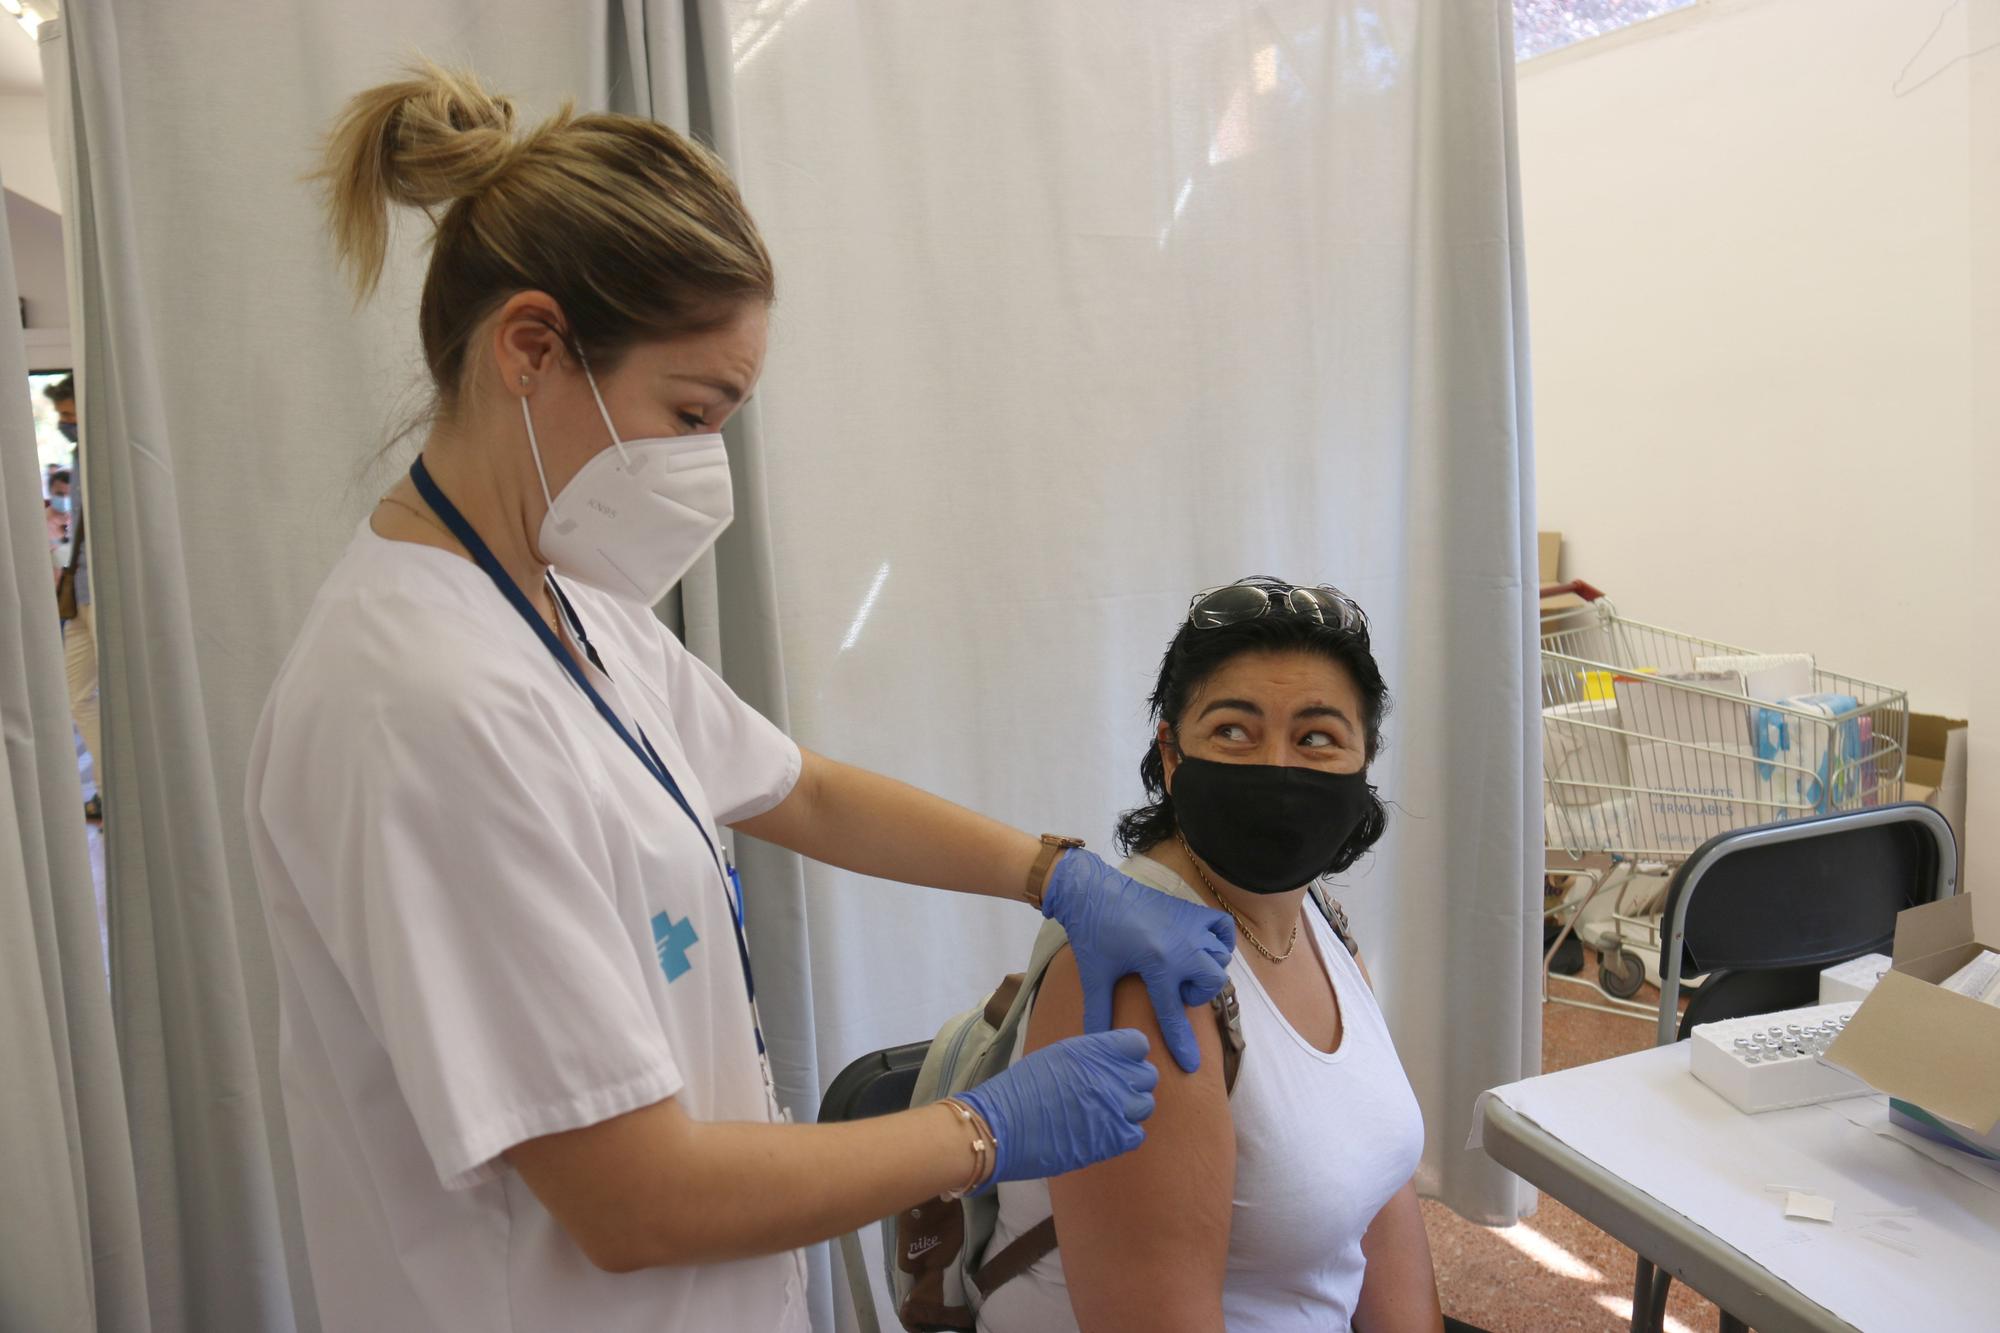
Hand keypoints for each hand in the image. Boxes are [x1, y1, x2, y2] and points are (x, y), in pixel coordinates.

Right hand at [958, 1029, 1158, 1185]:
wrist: (1001, 1127)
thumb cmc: (1019, 1090)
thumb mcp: (1055, 1056)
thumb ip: (1089, 1056)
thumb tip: (1107, 1062)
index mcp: (1094, 1050)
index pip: (1138, 1044)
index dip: (1130, 1055)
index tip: (1118, 1064)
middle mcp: (1110, 1075)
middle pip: (1147, 1075)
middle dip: (1133, 1083)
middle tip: (1112, 1092)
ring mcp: (1114, 1108)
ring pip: (1145, 1105)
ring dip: (1130, 1110)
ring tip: (1106, 1114)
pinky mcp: (1111, 1140)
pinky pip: (1136, 1134)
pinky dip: (1124, 1135)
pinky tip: (1104, 1133)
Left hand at [1040, 850, 1234, 1072]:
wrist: (1093, 890)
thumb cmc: (1093, 933)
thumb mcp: (1095, 975)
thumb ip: (1098, 1012)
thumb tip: (1093, 1044)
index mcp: (1157, 964)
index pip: (1173, 1014)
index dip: (1181, 1044)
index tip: (1192, 1066)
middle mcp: (1182, 945)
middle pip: (1212, 983)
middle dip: (1196, 994)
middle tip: (1173, 989)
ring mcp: (1191, 926)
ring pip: (1220, 958)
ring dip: (1206, 970)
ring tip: (1182, 969)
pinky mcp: (1191, 911)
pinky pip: (1223, 928)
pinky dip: (1220, 941)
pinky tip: (1203, 948)